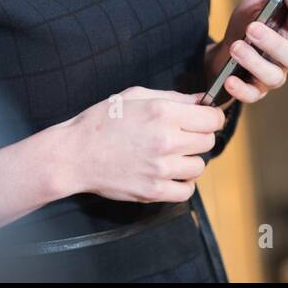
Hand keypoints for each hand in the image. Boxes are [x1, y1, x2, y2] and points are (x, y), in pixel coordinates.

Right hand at [61, 86, 226, 203]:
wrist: (75, 154)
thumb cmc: (102, 121)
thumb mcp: (135, 96)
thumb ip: (173, 97)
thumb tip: (201, 100)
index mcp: (163, 112)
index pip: (212, 118)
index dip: (210, 116)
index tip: (203, 119)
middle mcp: (166, 140)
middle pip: (208, 141)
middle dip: (199, 136)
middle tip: (182, 135)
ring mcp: (160, 168)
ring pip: (199, 166)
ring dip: (189, 160)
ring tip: (171, 155)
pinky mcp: (153, 191)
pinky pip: (186, 190)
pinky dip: (182, 183)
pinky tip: (169, 174)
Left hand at [207, 0, 287, 105]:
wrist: (222, 53)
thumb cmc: (246, 26)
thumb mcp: (257, 4)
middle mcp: (287, 56)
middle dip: (273, 42)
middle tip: (252, 28)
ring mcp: (273, 75)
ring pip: (274, 76)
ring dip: (254, 62)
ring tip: (236, 47)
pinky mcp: (255, 91)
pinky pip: (252, 95)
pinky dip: (241, 89)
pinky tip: (230, 79)